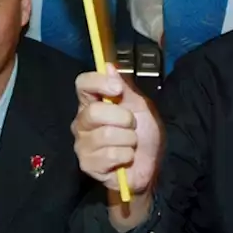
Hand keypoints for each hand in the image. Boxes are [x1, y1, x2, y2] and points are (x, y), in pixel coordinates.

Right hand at [73, 66, 159, 196]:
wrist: (151, 165)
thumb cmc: (144, 134)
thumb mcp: (139, 106)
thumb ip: (125, 87)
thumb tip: (109, 66)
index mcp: (92, 103)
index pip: (82, 84)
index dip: (98, 83)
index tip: (117, 89)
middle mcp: (82, 122)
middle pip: (94, 112)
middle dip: (123, 118)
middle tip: (132, 125)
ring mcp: (83, 144)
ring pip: (106, 135)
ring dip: (128, 140)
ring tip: (130, 144)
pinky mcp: (88, 165)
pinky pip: (110, 155)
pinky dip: (126, 156)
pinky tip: (125, 159)